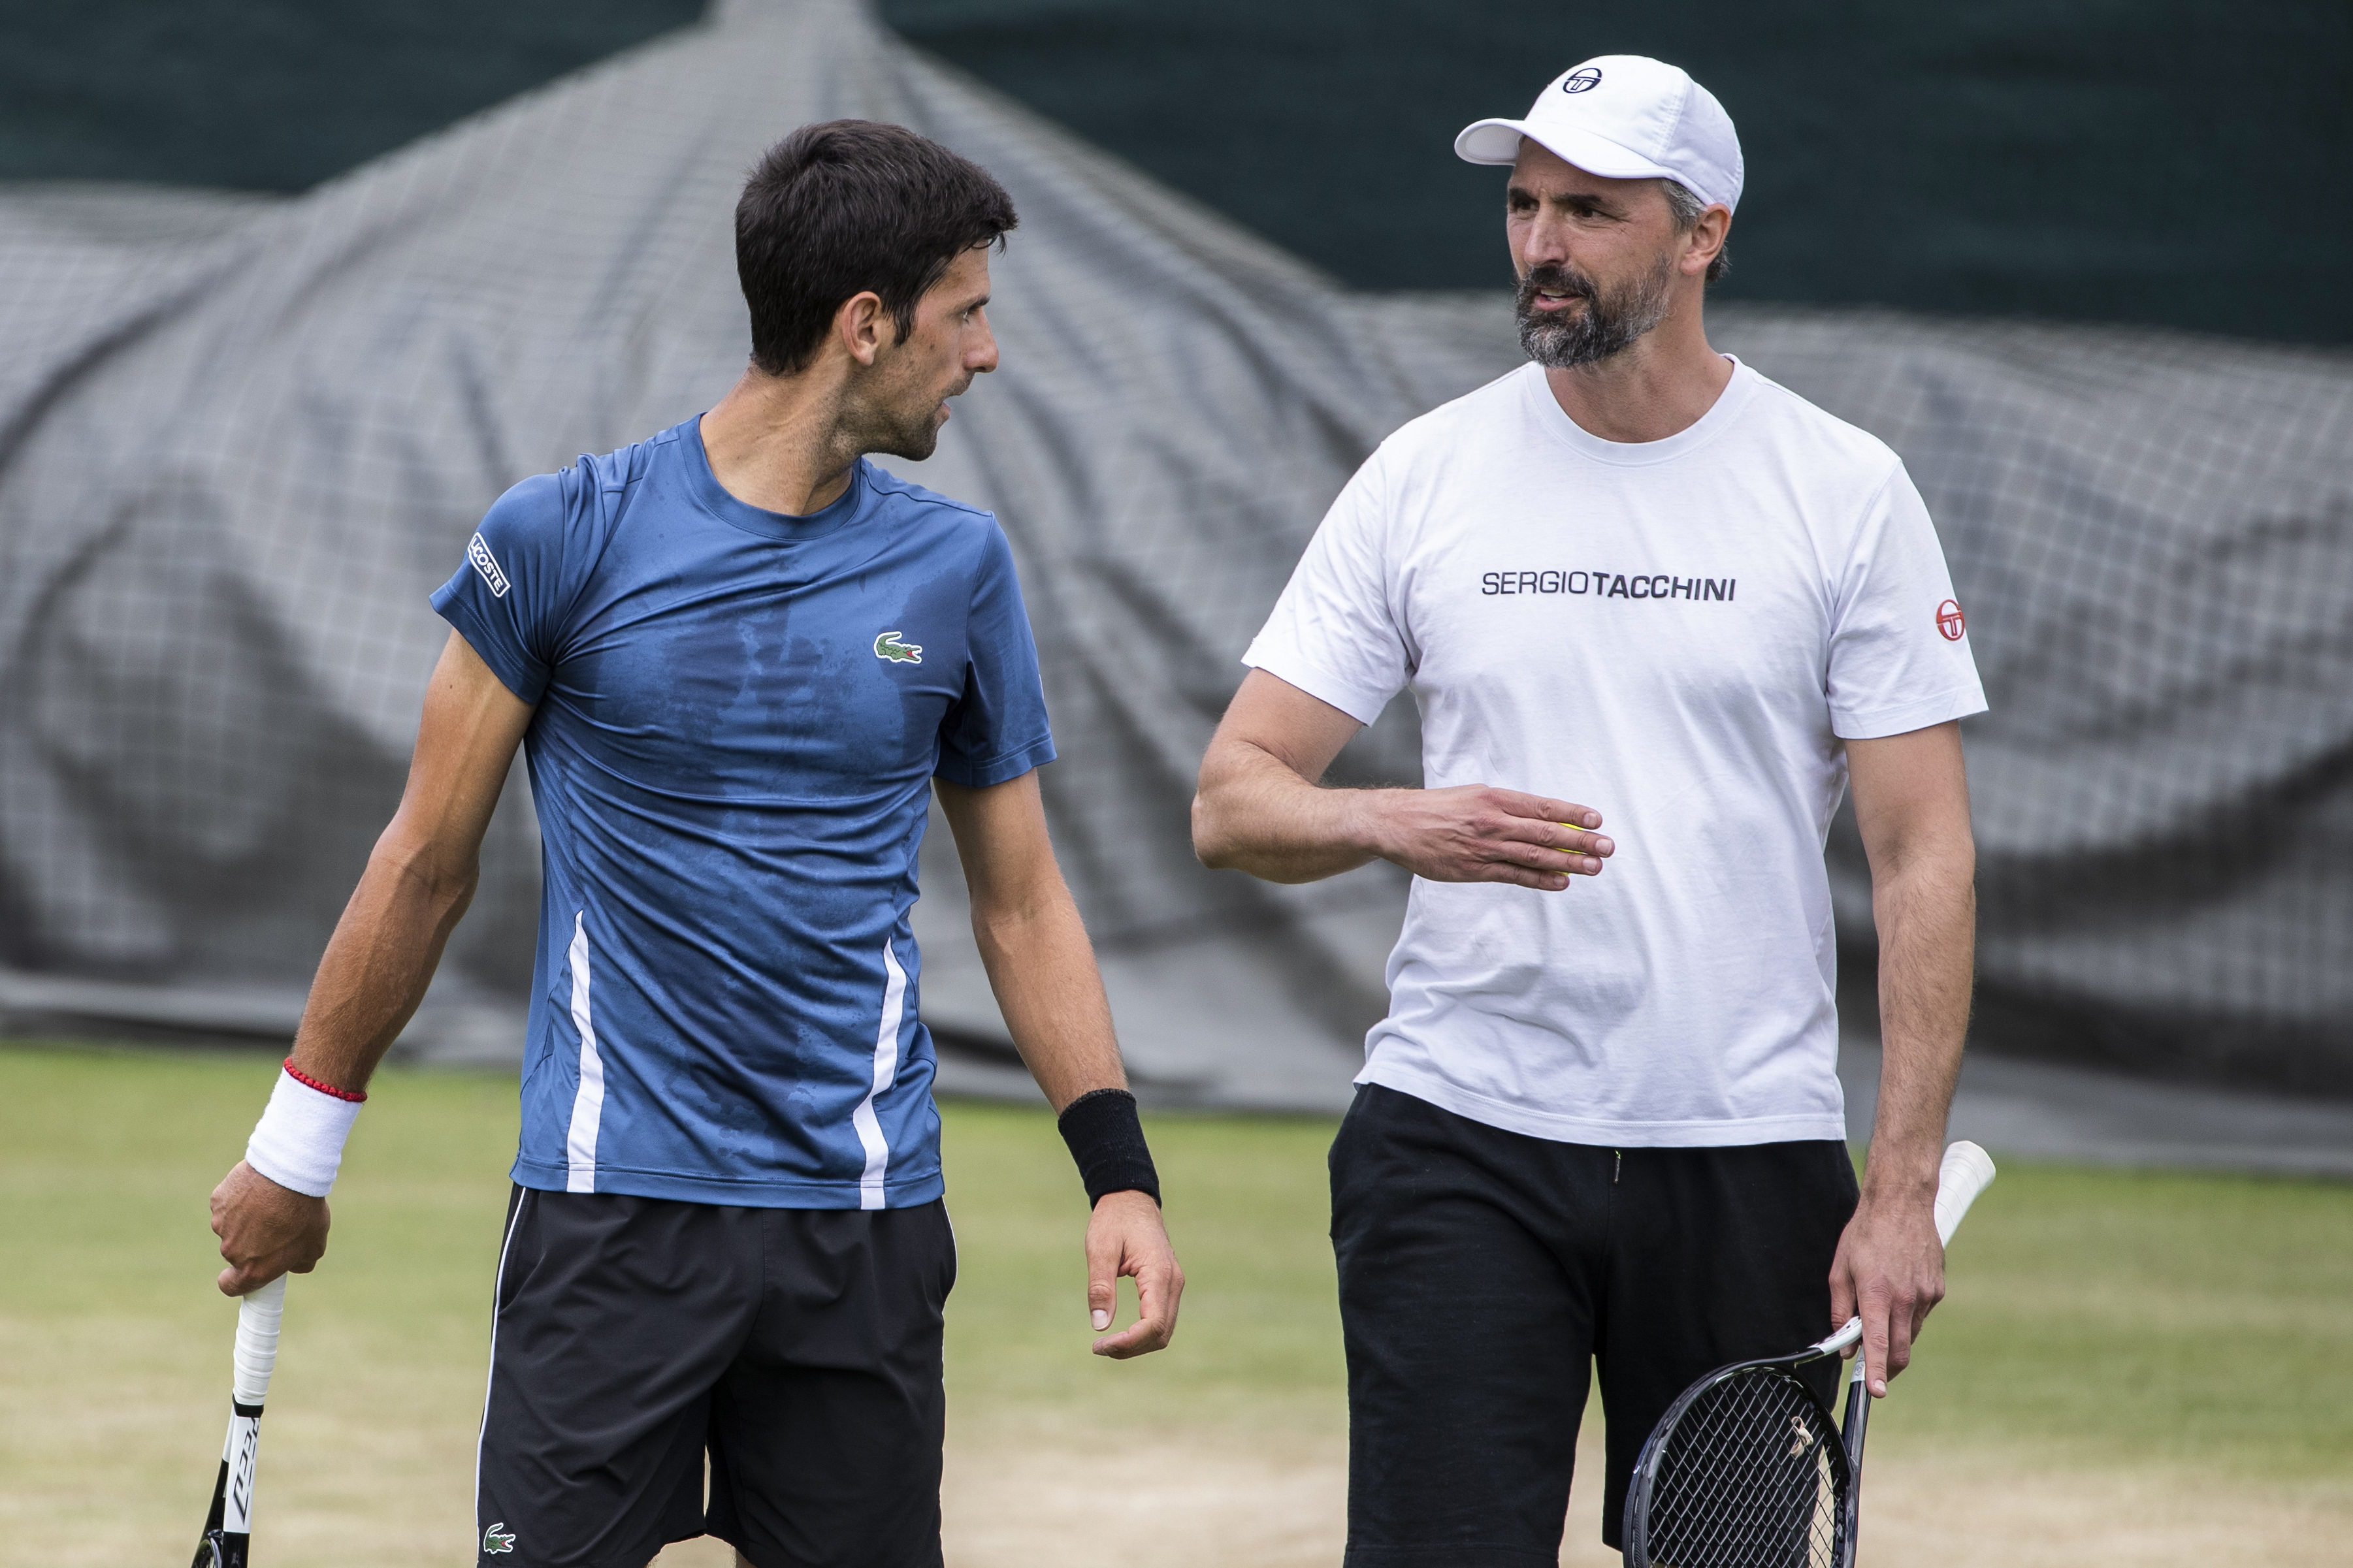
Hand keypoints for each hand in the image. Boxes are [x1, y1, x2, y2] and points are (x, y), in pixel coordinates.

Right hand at [211, 1160, 329, 1296]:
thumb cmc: (303, 1213)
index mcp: (252, 1270)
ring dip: (247, 1219)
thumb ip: (301, 1264)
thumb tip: (293, 1266)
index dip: (236, 1281)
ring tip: (272, 1203)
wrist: (289, 1175)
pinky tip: (259, 1189)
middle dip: (253, 1242)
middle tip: (277, 1224)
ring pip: (232, 1226)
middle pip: (237, 1252)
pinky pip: (228, 1205)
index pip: (230, 1286)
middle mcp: (231, 1251)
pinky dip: (240, 1199)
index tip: (245, 1273)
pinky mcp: (217, 1202)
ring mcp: (221, 1225)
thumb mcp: (315, 1246)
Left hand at [1084, 1189, 1183, 1358]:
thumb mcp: (1100, 1250)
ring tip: (1107, 1343)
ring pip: (1163, 1331)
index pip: (1152, 1324)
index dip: (1128, 1342)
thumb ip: (1101, 1287)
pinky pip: (1161, 1319)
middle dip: (1131, 1348)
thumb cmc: (1114, 1220)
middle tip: (1098, 1347)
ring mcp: (1174, 1284)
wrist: (1131, 1198)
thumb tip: (1099, 1326)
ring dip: (1137, 1344)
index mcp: (1159, 1273)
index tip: (1098, 1344)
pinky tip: (1121, 1333)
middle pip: (1161, 1334)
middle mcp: (1173, 1282)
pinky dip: (1143, 1333)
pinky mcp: (1168, 1285)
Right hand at [1362, 785, 1611, 889]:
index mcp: (1494, 798)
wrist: (1396, 824)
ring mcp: (1485, 848)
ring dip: (1568, 862)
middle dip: (1580, 841)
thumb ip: (1506, 807)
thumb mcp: (1473, 795)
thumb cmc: (1436, 809)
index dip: (1572, 814)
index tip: (1596, 820)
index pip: (1543, 806)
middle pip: (1545, 832)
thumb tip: (1541, 817)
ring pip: (1535, 855)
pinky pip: (1515, 876)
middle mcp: (1493, 822)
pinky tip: (1561, 881)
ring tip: (1594, 867)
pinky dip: (1540, 879)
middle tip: (1607, 847)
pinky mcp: (1475, 870)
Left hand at [1827, 1186, 1944, 1396]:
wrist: (1901, 1203)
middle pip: (1900, 1351)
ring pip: (1910, 1334)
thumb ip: (1841, 1311)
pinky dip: (1908, 1315)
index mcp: (1876, 1293)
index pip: (1878, 1344)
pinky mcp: (1937, 1290)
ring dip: (1895, 1336)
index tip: (1875, 1393)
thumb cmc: (1865, 1233)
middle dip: (1887, 1367)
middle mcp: (1905, 1298)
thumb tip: (1845, 1345)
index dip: (1876, 1372)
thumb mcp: (1839, 1270)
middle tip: (1874, 1370)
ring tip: (1880, 1309)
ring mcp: (1925, 1295)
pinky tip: (1898, 1292)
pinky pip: (1921, 1315)